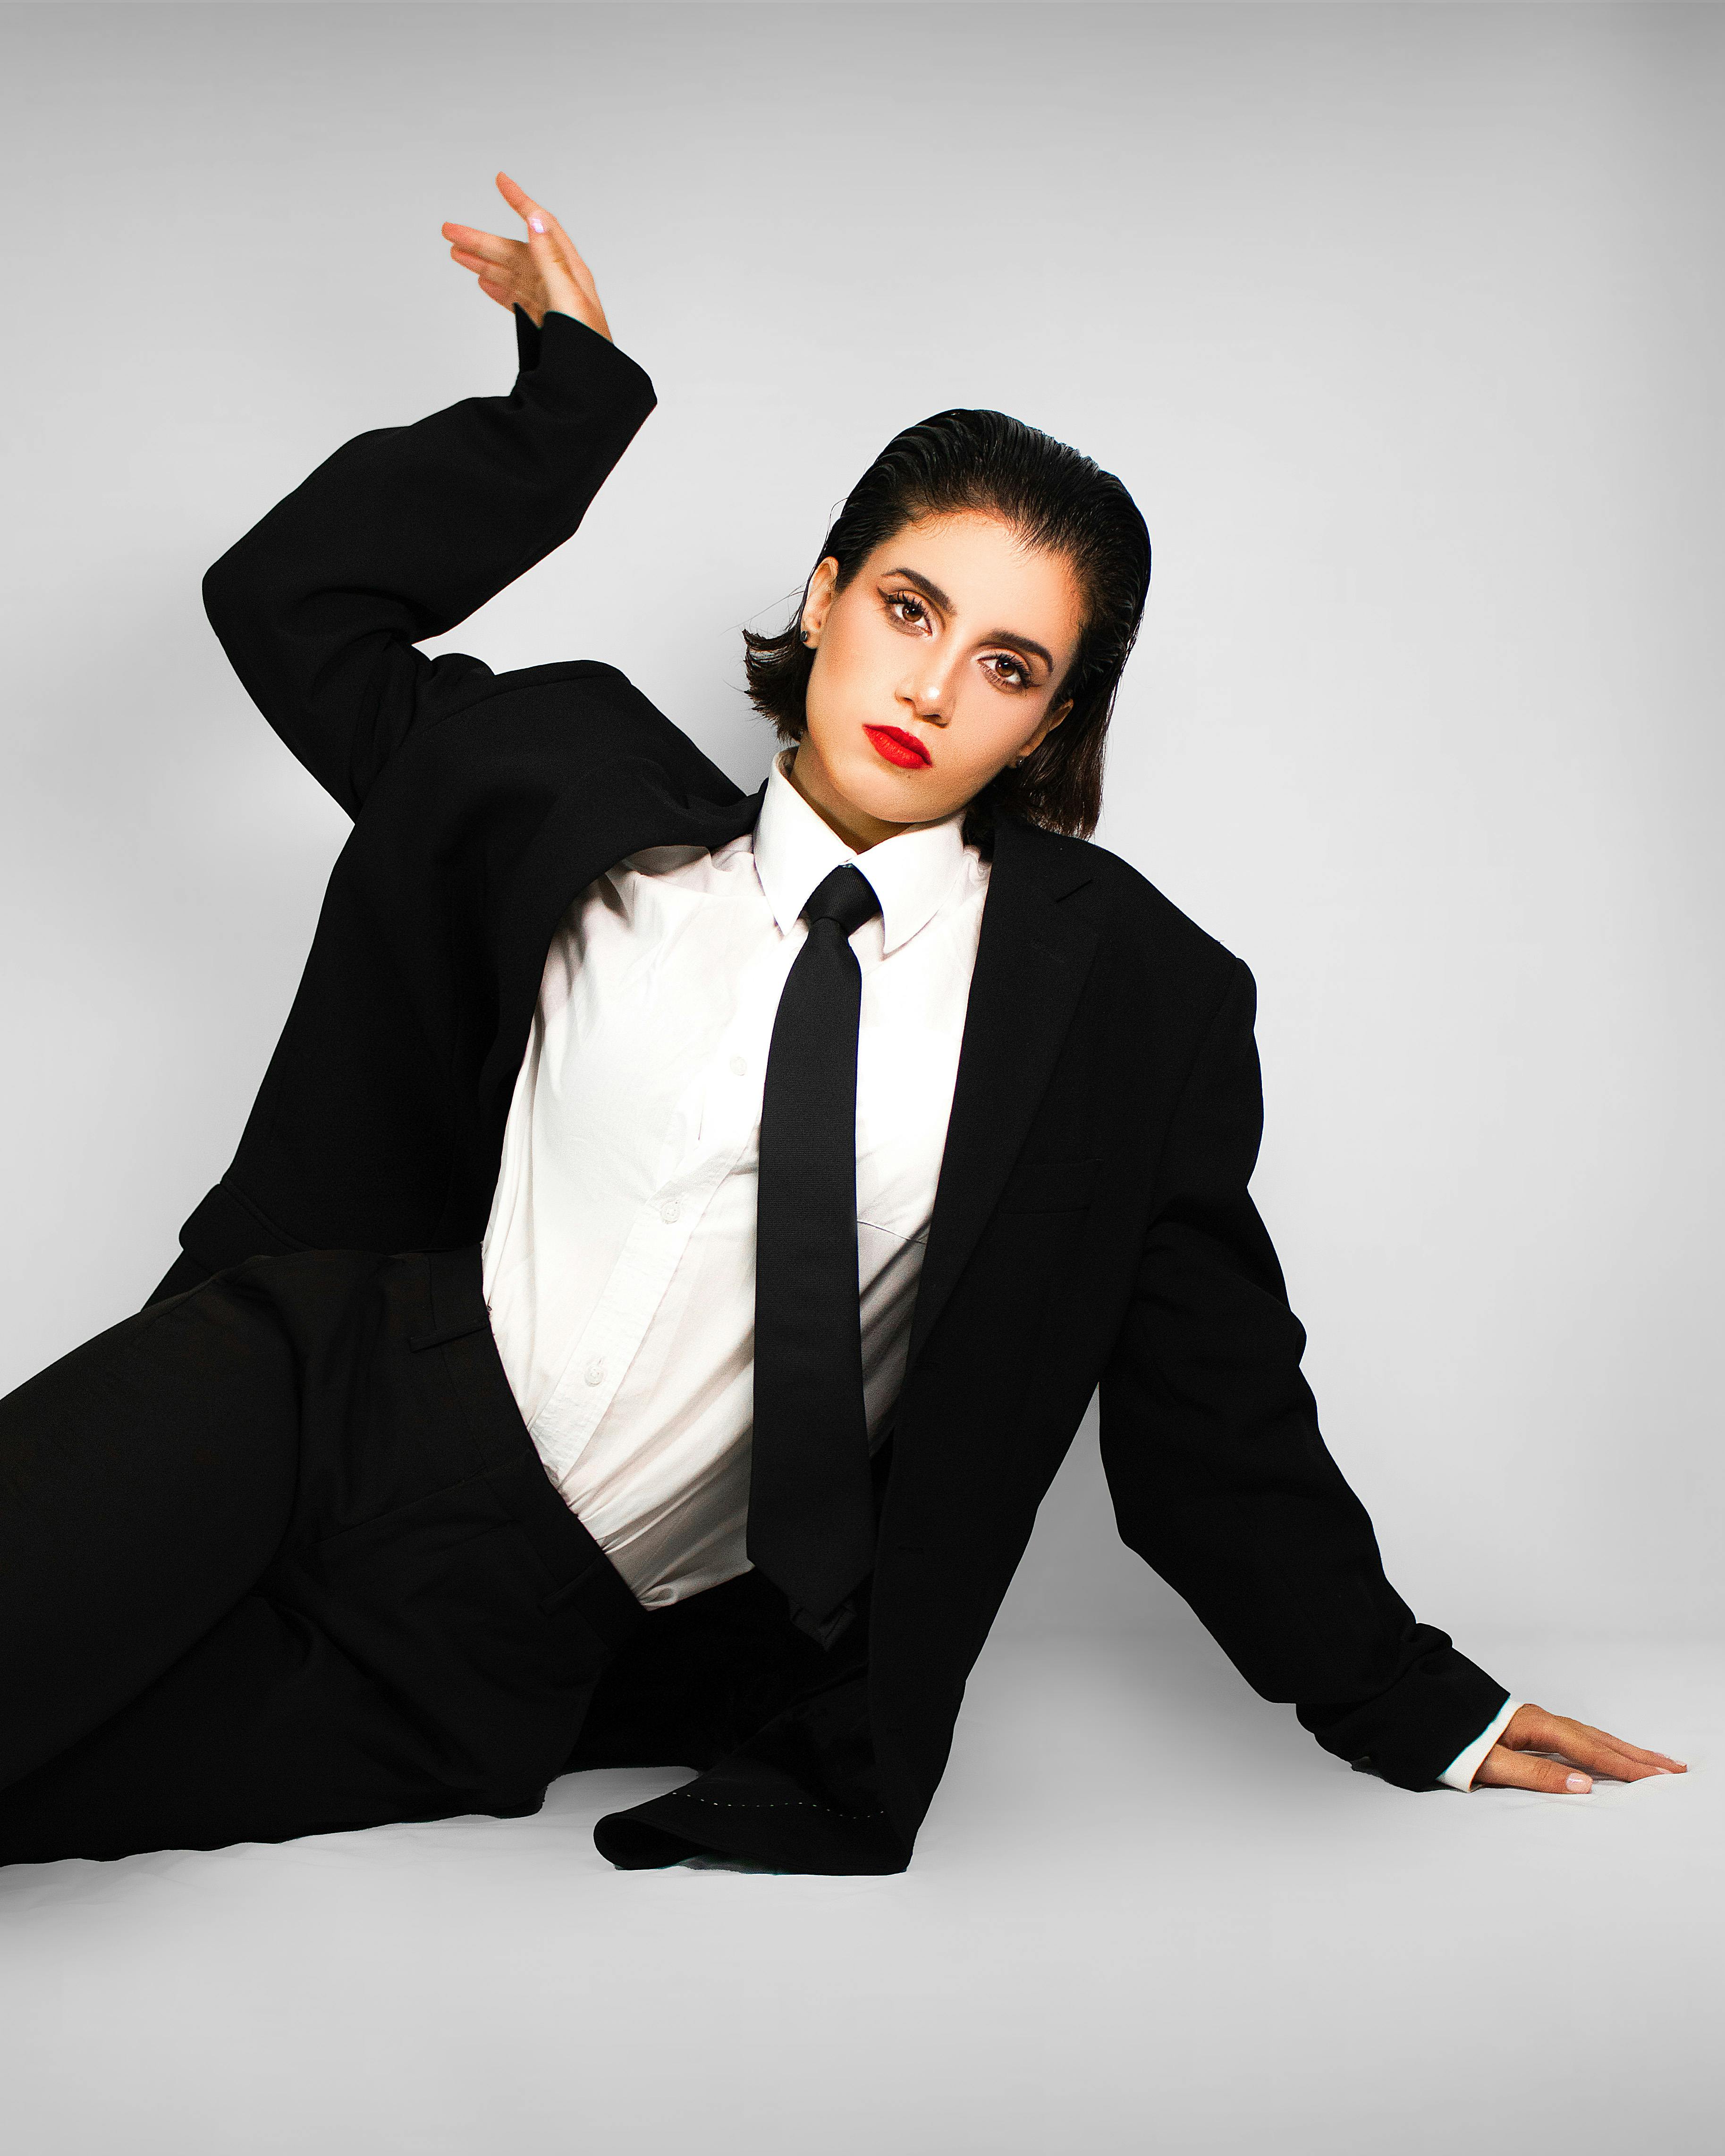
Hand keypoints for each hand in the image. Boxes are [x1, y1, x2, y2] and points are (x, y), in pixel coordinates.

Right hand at [441, 171, 611, 340]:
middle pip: (515, 252)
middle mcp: (559, 283)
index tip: (501, 180)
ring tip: (456, 254)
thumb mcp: (568, 297)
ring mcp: (549, 303)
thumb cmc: (588, 346)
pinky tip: (483, 282)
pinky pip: (516, 298)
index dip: (521, 201)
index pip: (542, 225)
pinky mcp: (542, 323)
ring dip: (483, 263)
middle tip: (449, 232)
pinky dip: (498, 288)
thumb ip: (549, 259)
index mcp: (569, 271)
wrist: (590, 388)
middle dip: (482, 241)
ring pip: (511, 275)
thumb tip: (535, 220)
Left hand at [1472, 1701, 1687, 1793]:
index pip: (1590, 1750)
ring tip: (1653, 1763)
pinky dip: (1601, 1747)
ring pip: (1590, 1737)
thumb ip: (1537, 1775)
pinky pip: (1577, 1738)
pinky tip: (1609, 1756)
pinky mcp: (1532, 1728)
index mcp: (1537, 1727)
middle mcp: (1542, 1720)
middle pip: (1598, 1739)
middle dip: (1636, 1755)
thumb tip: (1584, 1785)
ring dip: (1623, 1750)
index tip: (1657, 1778)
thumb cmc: (1453, 1741)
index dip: (1624, 1766)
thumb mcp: (1492, 1763)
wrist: (1421, 1712)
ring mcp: (1538, 1722)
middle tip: (1673, 1768)